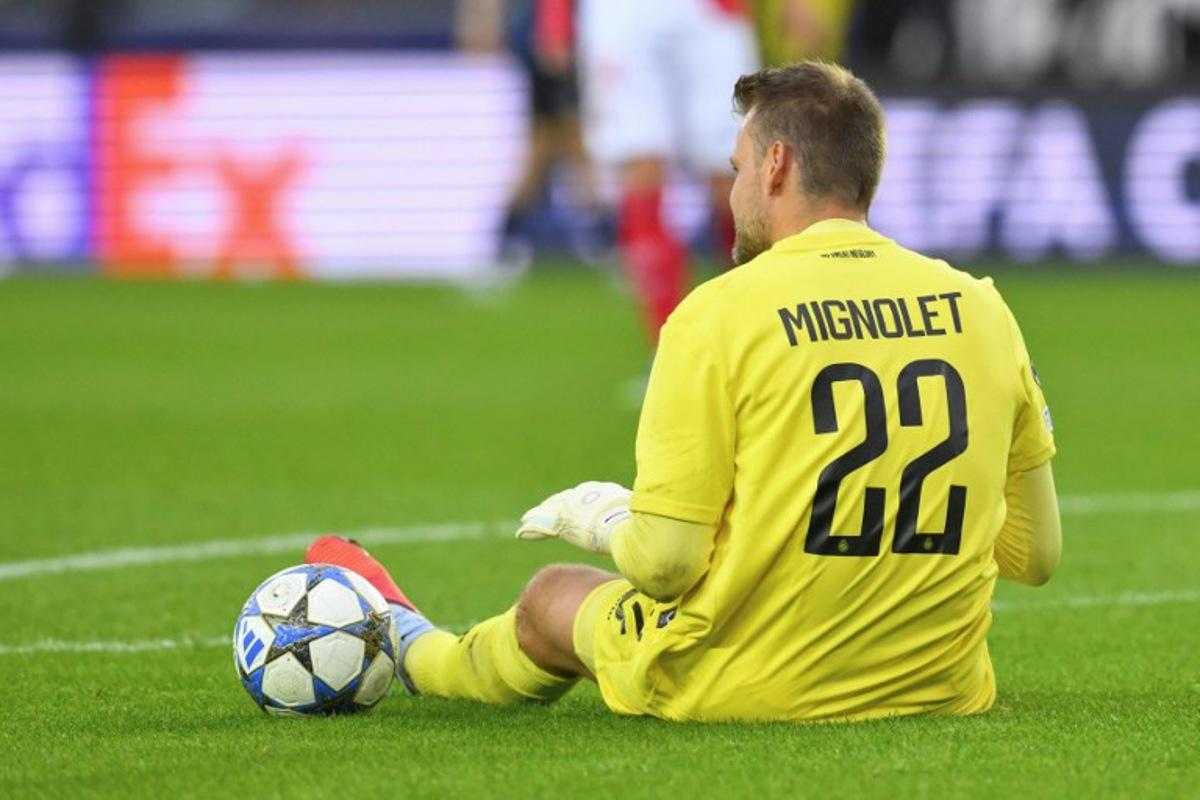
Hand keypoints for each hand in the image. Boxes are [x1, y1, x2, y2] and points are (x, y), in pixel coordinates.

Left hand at [515, 481, 631, 553]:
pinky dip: (531, 530)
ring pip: (548, 512)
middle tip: (542, 510)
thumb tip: (653, 522)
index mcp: (598, 491)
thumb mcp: (636, 514)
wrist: (620, 521)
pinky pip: (541, 526)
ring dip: (537, 516)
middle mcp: (580, 495)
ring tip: (525, 520)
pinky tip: (521, 533)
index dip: (572, 501)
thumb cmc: (633, 519)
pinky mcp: (559, 523)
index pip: (582, 495)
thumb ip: (636, 516)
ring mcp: (568, 508)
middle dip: (552, 505)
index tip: (567, 504)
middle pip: (562, 500)